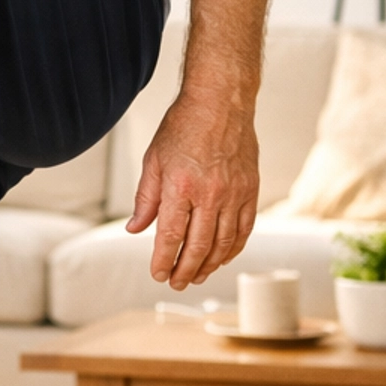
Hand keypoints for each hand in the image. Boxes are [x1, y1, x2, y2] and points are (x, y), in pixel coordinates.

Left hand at [125, 92, 259, 289]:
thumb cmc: (183, 127)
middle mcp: (210, 194)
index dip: (163, 260)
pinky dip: (233, 249)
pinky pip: (244, 230)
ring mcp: (234, 194)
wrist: (221, 102)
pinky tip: (222, 258)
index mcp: (180, 186)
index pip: (170, 235)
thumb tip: (135, 229)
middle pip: (198, 245)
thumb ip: (145, 199)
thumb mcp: (153, 160)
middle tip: (176, 283)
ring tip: (196, 276)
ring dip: (209, 265)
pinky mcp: (250, 191)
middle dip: (185, 270)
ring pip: (223, 243)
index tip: (158, 274)